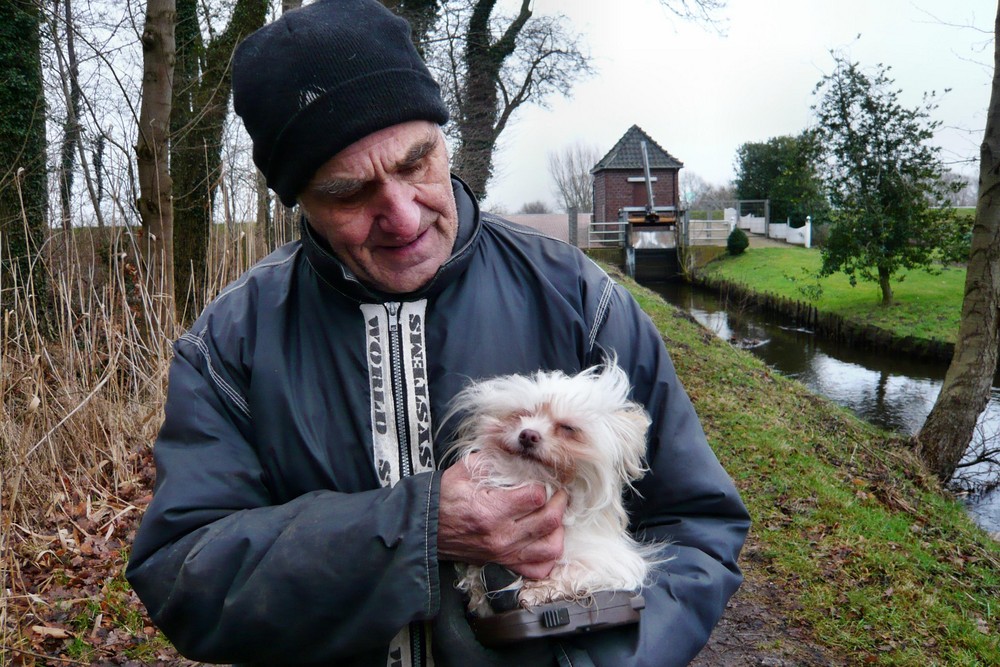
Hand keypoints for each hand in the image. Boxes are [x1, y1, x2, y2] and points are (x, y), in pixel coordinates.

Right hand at [437, 454, 566, 578]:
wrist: (426, 527)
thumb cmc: (446, 497)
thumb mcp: (465, 469)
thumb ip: (494, 459)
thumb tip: (519, 452)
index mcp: (491, 510)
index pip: (536, 497)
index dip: (543, 484)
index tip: (540, 479)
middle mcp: (501, 536)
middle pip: (549, 520)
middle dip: (559, 502)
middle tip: (557, 491)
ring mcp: (504, 554)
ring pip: (551, 547)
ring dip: (558, 529)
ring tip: (554, 514)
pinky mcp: (503, 564)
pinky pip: (538, 569)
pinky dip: (548, 556)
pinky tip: (544, 539)